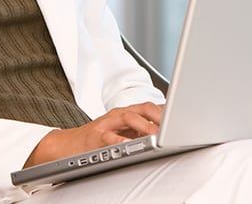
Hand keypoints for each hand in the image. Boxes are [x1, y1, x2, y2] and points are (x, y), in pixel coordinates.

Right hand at [23, 102, 163, 166]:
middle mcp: (118, 115)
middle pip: (142, 108)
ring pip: (128, 118)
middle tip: (173, 125)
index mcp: (127, 113)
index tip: (183, 115)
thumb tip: (166, 131)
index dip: (167, 111)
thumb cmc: (99, 138)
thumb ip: (142, 129)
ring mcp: (106, 124)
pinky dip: (120, 141)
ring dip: (143, 126)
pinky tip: (129, 146)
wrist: (68, 145)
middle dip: (159, 115)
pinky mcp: (95, 137)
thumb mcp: (123, 132)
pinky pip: (109, 138)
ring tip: (155, 135)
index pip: (151, 106)